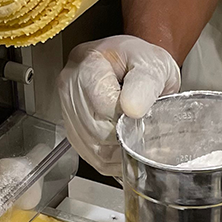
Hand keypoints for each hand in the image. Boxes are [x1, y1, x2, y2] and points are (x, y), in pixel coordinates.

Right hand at [57, 35, 180, 175]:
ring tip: (133, 134)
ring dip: (119, 150)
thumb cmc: (143, 63)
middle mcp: (70, 86)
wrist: (135, 69)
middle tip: (141, 125)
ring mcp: (67, 110)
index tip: (142, 113)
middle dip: (124, 135)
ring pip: (94, 148)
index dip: (127, 118)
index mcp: (87, 63)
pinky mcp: (72, 131)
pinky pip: (92, 157)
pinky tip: (123, 145)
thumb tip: (132, 109)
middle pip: (97, 130)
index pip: (103, 106)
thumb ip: (145, 84)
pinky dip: (112, 158)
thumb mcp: (153, 64)